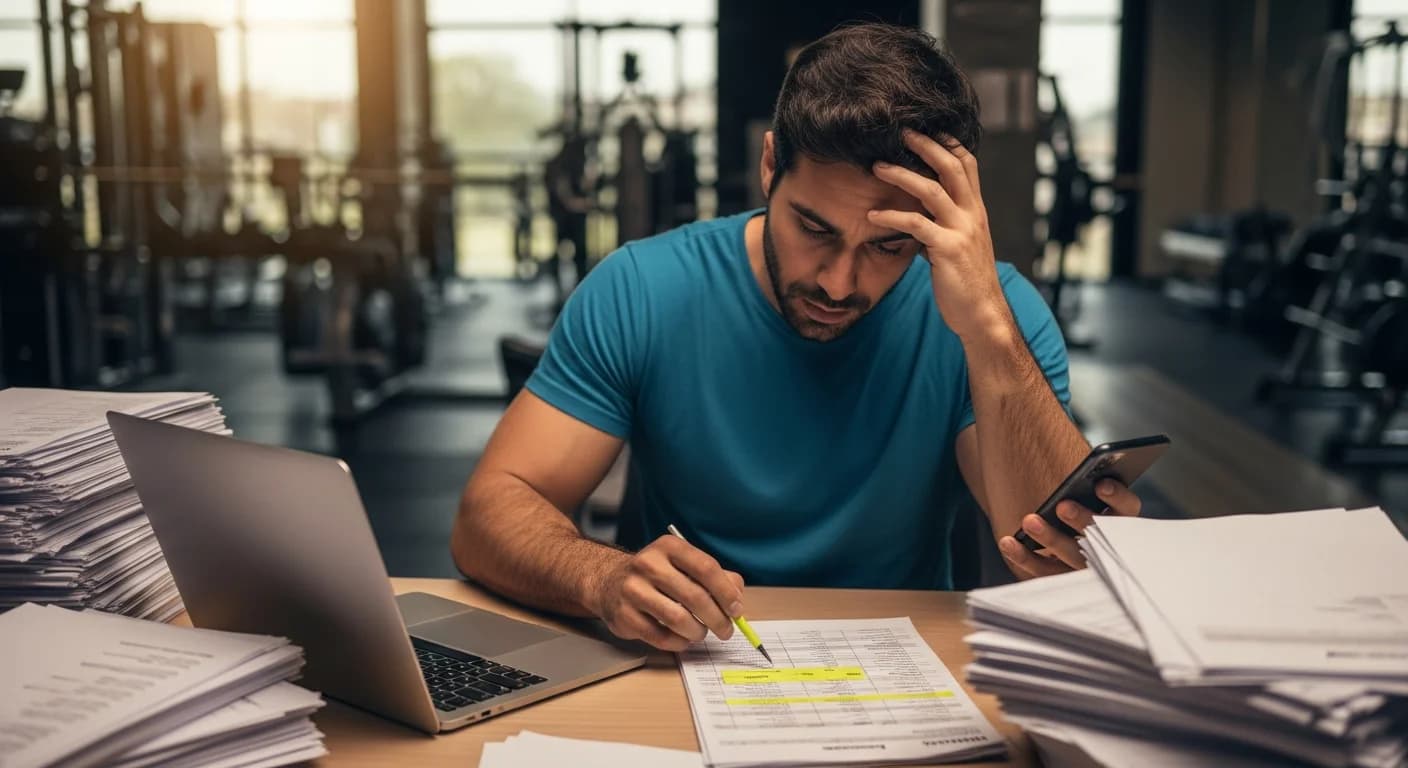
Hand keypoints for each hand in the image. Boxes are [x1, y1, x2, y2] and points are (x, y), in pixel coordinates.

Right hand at [590, 535, 745, 651]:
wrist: (610, 582)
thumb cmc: (657, 576)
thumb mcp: (684, 565)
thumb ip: (716, 577)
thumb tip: (737, 599)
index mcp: (669, 547)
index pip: (706, 568)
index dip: (726, 592)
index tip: (737, 609)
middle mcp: (648, 564)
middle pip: (695, 597)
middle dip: (717, 619)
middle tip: (726, 630)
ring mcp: (633, 590)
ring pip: (678, 619)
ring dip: (698, 632)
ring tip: (701, 633)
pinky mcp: (624, 616)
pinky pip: (661, 637)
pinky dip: (679, 642)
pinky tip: (682, 638)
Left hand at [867, 131, 1004, 339]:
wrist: (983, 314)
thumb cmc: (966, 282)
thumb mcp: (959, 245)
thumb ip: (943, 225)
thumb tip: (917, 216)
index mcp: (976, 210)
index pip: (967, 163)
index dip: (947, 142)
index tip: (924, 128)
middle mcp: (973, 214)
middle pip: (952, 166)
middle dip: (925, 145)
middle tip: (899, 133)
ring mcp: (962, 231)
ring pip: (932, 190)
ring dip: (901, 175)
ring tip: (876, 168)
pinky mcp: (948, 250)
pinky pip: (916, 224)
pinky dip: (891, 217)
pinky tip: (872, 216)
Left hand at [996, 479, 1143, 579]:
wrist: (1068, 554)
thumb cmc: (1077, 515)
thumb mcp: (1086, 501)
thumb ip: (1086, 491)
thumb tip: (1075, 475)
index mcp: (1124, 524)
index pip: (1129, 509)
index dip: (1117, 497)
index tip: (1101, 484)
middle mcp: (1111, 550)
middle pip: (1101, 537)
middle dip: (1082, 520)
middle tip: (1063, 506)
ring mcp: (1088, 570)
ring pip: (1072, 557)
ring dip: (1051, 538)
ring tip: (1030, 521)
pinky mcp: (1065, 583)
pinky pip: (1044, 573)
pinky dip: (1025, 557)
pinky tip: (1008, 542)